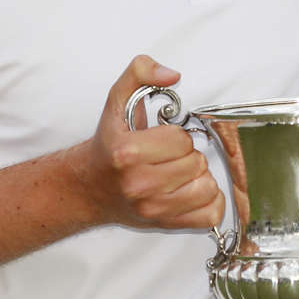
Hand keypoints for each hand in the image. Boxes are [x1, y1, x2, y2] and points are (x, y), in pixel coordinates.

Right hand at [82, 55, 224, 230]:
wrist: (88, 187)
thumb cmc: (108, 148)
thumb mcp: (117, 102)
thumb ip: (140, 73)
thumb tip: (171, 75)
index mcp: (127, 153)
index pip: (181, 139)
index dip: (177, 135)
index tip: (163, 139)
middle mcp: (138, 184)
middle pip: (196, 162)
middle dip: (188, 155)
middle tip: (169, 156)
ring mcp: (153, 209)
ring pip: (207, 187)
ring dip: (199, 177)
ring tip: (179, 173)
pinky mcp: (166, 224)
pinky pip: (210, 214)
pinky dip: (209, 202)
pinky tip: (190, 192)